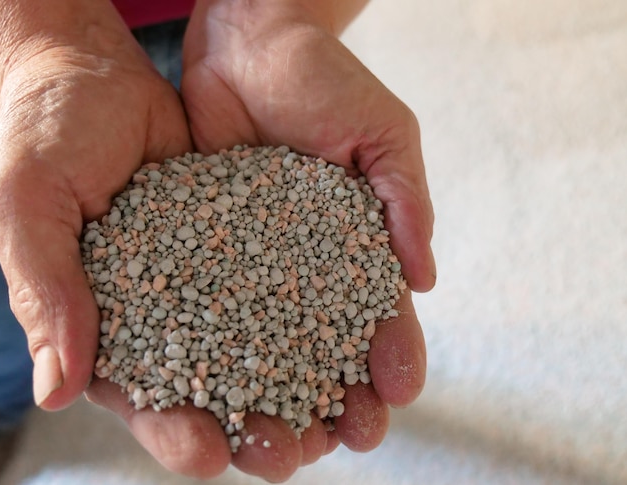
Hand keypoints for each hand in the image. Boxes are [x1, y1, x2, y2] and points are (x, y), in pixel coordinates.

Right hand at [0, 30, 332, 481]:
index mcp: (97, 323)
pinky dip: (315, 319)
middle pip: (209, 390)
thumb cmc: (44, 134)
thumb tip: (56, 391)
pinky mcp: (242, 246)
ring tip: (338, 420)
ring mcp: (204, 282)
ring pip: (257, 351)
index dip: (171, 431)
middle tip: (291, 455)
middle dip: (249, 428)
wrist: (92, 70)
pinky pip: (282, 286)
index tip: (210, 455)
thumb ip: (44, 291)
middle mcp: (158, 314)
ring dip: (296, 390)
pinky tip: (350, 345)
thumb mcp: (27, 203)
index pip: (137, 398)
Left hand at [178, 1, 433, 479]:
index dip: (392, 360)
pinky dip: (209, 354)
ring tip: (274, 442)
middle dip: (335, 399)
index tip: (395, 397)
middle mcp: (307, 267)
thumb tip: (425, 279)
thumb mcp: (384, 133)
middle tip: (337, 442)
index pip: (381, 318)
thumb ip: (405, 201)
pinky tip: (208, 392)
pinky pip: (204, 307)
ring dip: (274, 397)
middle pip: (324, 349)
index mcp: (359, 246)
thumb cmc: (325, 80)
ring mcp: (253, 263)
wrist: (247, 37)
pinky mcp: (201, 248)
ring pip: (265, 346)